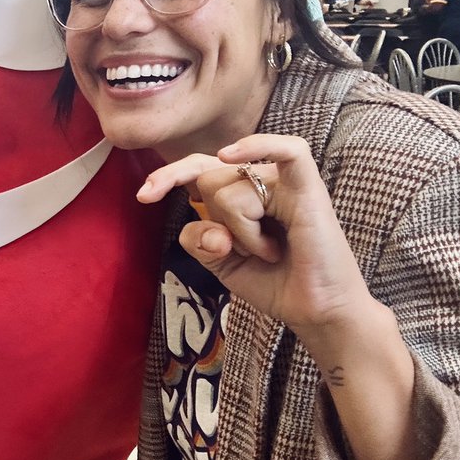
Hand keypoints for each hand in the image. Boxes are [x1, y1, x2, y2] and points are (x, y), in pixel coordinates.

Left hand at [137, 134, 375, 340]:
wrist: (315, 312)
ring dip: (245, 232)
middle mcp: (259, 182)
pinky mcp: (309, 190)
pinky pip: (289, 151)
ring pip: (231, 187)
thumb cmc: (273, 283)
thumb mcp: (220, 263)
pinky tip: (233, 155)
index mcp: (238, 193)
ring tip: (273, 251)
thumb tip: (213, 229)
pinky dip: (260, 146)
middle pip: (209, 178)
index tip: (144, 196)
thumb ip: (199, 240)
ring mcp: (284, 182)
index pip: (197, 168)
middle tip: (248, 250)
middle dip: (219, 220)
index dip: (168, 176)